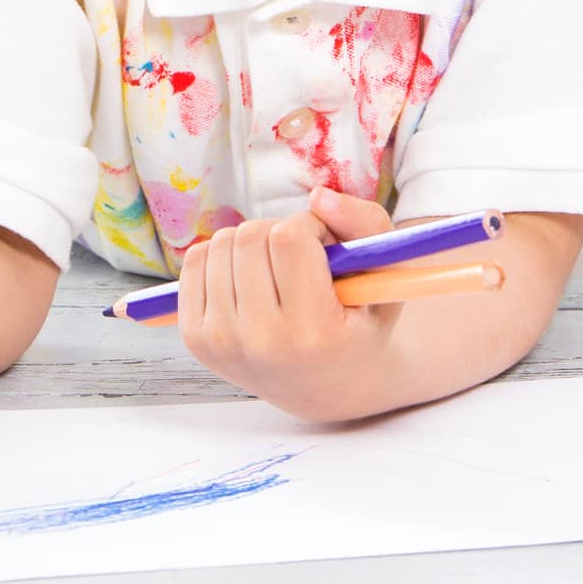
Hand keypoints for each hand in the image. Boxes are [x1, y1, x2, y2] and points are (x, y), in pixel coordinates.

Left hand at [173, 184, 401, 421]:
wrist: (331, 387)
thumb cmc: (363, 323)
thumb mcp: (387, 273)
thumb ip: (364, 223)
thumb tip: (316, 196)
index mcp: (313, 332)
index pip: (288, 238)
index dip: (310, 226)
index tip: (324, 247)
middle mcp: (261, 343)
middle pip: (250, 236)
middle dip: (279, 233)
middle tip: (301, 261)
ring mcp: (223, 343)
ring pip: (220, 244)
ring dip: (251, 243)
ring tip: (277, 272)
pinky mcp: (197, 339)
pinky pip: (195, 262)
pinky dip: (222, 255)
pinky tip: (249, 278)